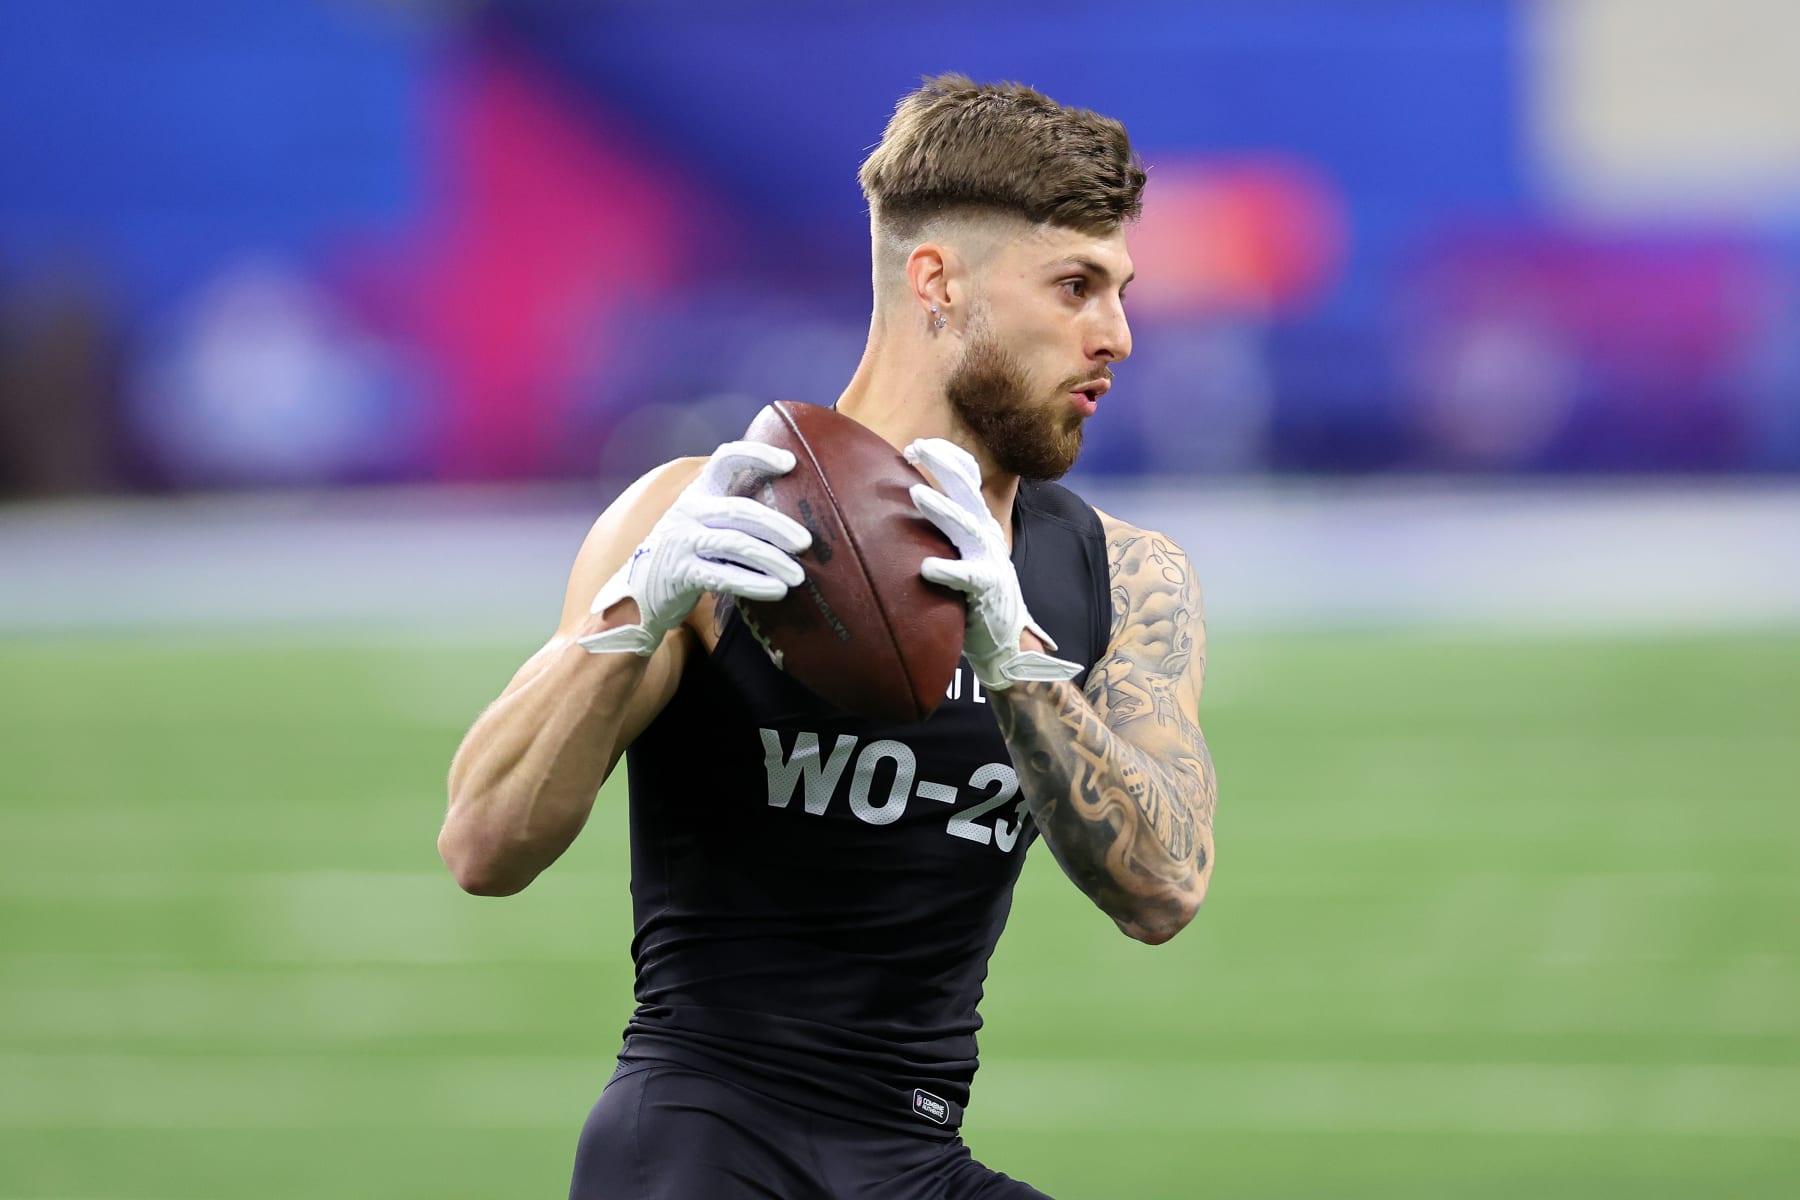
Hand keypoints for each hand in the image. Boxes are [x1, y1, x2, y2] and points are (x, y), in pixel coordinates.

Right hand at [577, 442, 811, 655]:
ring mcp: (680, 542)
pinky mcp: (679, 574)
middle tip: (806, 542)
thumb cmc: (683, 560)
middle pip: (740, 509)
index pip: (724, 458)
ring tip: (798, 576)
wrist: (635, 599)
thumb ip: (733, 515)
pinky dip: (755, 584)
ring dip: (772, 560)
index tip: (789, 462)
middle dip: (777, 525)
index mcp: (697, 494)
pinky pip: (724, 576)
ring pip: (736, 544)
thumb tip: (792, 518)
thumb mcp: (702, 527)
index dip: (756, 455)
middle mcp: (687, 511)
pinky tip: (777, 591)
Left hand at [903, 438, 1080, 689]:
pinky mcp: (986, 591)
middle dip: (944, 464)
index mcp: (980, 525)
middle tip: (916, 446)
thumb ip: (943, 532)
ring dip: (942, 509)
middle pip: (968, 491)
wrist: (1006, 643)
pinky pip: (967, 577)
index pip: (969, 480)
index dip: (948, 457)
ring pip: (965, 528)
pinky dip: (947, 570)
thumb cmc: (975, 598)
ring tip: (916, 493)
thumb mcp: (962, 555)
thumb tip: (903, 507)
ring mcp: (989, 562)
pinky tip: (926, 567)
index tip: (919, 442)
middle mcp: (987, 536)